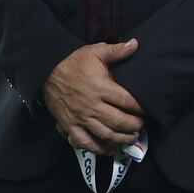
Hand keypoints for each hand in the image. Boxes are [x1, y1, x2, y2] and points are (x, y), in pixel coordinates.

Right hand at [42, 39, 144, 154]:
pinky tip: (108, 148)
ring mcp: (80, 117)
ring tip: (130, 138)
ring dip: (121, 139)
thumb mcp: (95, 52)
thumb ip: (116, 50)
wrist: (47, 71)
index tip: (146, 110)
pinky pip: (85, 142)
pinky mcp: (70, 125)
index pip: (127, 102)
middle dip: (134, 126)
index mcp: (100, 87)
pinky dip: (98, 149)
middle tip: (141, 125)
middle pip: (119, 121)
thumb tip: (135, 44)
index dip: (140, 108)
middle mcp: (92, 105)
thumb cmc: (73, 62)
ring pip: (105, 135)